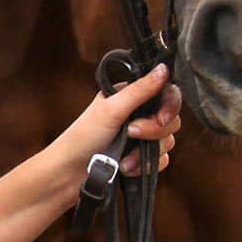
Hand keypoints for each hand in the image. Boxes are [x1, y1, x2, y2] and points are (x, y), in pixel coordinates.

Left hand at [43, 64, 179, 204]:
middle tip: (132, 134)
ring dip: (146, 152)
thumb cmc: (83, 136)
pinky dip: (145, 166)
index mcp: (131, 96)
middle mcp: (139, 114)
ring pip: (168, 141)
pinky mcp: (143, 157)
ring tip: (123, 157)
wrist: (71, 172)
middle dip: (154, 131)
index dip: (170, 106)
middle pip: (171, 119)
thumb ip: (140, 90)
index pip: (166, 93)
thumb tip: (164, 68)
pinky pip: (161, 161)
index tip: (162, 118)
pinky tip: (126, 166)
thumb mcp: (111, 109)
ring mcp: (142, 137)